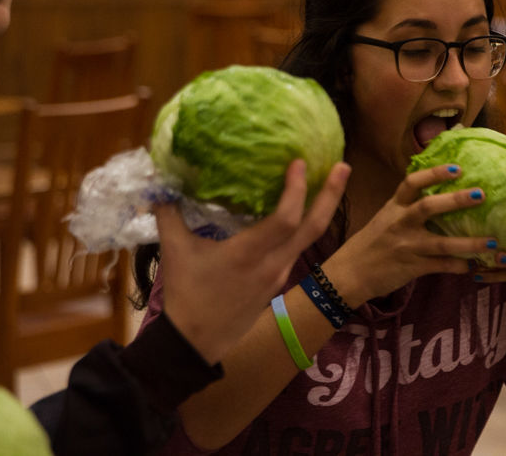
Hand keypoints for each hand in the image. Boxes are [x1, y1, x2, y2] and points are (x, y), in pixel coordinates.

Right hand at [157, 159, 350, 363]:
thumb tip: (162, 183)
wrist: (195, 344)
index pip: (286, 219)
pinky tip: (296, 215)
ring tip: (326, 183)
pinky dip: (302, 228)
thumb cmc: (186, 295)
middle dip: (332, 195)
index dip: (297, 189)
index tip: (299, 162)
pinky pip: (297, 249)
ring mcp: (279, 274)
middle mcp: (273, 264)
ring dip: (321, 210)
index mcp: (249, 254)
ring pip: (309, 239)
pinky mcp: (277, 283)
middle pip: (314, 228)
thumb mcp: (174, 251)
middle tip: (343, 166)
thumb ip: (170, 214)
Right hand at [325, 164, 497, 305]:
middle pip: (428, 207)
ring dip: (469, 242)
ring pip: (442, 243)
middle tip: (482, 194)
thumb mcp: (385, 218)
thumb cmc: (371, 243)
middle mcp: (400, 223)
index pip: (412, 183)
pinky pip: (440, 266)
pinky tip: (473, 265)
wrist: (348, 274)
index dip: (434, 174)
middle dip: (456, 200)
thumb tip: (439, 193)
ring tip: (493, 241)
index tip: (457, 168)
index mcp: (394, 206)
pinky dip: (458, 266)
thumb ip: (408, 206)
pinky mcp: (411, 267)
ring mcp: (406, 246)